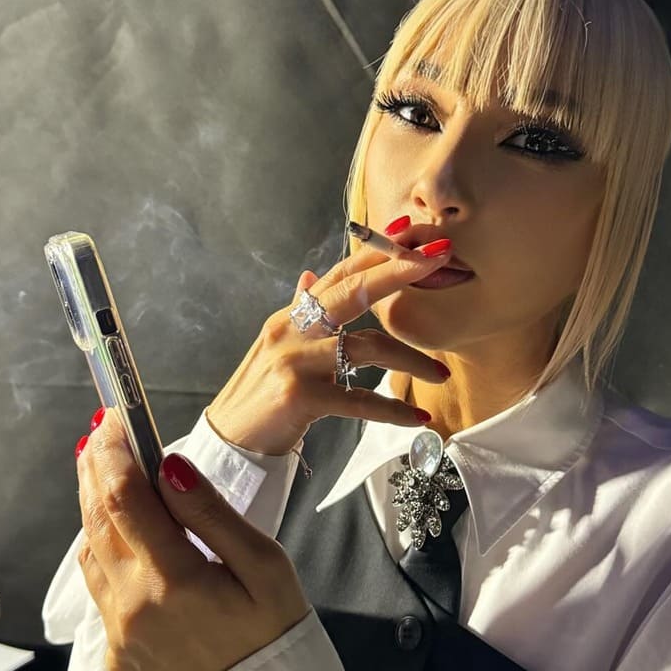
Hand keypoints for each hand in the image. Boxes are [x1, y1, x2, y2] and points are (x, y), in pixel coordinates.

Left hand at [75, 404, 311, 670]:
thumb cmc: (276, 634)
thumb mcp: (265, 565)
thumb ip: (211, 513)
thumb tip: (168, 464)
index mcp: (174, 581)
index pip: (125, 497)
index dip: (114, 452)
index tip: (116, 420)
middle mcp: (133, 607)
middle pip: (96, 518)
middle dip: (96, 469)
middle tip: (103, 433)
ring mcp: (118, 634)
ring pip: (90, 551)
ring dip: (94, 506)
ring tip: (107, 471)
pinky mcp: (114, 654)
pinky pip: (99, 588)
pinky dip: (104, 549)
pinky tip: (122, 532)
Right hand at [205, 217, 452, 456]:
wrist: (228, 443)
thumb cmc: (260, 396)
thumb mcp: (278, 347)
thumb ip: (299, 311)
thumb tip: (310, 276)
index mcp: (291, 317)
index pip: (339, 274)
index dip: (376, 249)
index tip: (412, 227)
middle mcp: (291, 331)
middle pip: (353, 290)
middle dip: (400, 269)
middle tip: (442, 255)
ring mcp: (294, 362)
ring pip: (366, 347)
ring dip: (410, 359)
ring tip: (440, 374)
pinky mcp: (300, 397)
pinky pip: (360, 400)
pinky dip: (393, 411)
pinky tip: (418, 419)